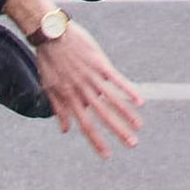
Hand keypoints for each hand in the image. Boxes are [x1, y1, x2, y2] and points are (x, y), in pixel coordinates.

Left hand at [35, 21, 144, 157]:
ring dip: (126, 115)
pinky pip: (116, 80)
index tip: (107, 155)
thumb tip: (65, 131)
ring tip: (139, 127)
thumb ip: (59, 109)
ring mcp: (91, 77)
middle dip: (118, 132)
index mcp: (69, 98)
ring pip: (111, 100)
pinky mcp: (99, 64)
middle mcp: (81, 91)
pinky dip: (128, 90)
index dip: (96, 141)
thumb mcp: (49, 87)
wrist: (50, 34)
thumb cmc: (49, 61)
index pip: (85, 125)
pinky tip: (140, 101)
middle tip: (132, 145)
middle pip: (102, 116)